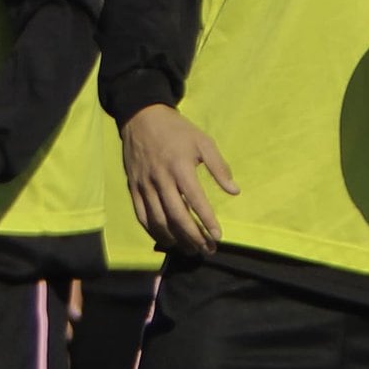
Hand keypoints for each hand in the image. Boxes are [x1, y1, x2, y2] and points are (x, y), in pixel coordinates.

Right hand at [122, 103, 237, 255]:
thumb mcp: (203, 141)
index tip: (218, 236)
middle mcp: (161, 179)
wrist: (141, 118)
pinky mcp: (133, 188)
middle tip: (207, 249)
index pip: (195, 200)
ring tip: (191, 249)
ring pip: (159, 220)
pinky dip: (154, 232)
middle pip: (177, 216)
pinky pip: (142, 216)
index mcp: (180, 167)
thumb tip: (235, 191)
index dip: (207, 220)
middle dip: (194, 237)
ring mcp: (145, 185)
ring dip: (176, 239)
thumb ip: (219, 167)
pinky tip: (167, 240)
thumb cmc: (177, 131)